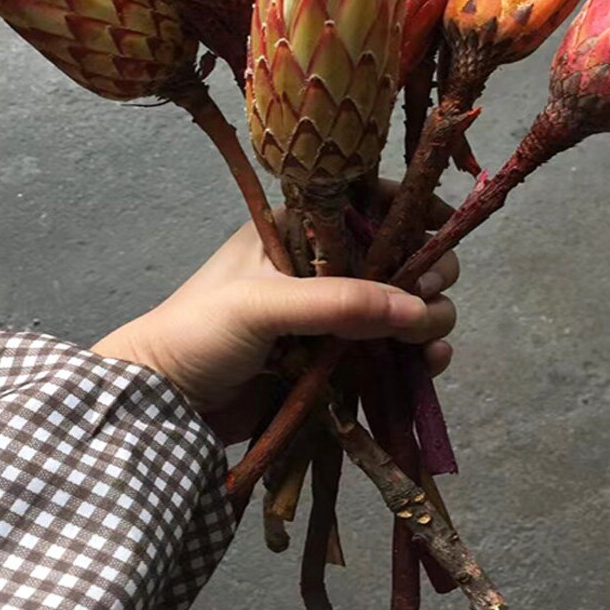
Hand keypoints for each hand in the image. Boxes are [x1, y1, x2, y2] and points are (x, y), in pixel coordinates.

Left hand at [91, 216, 457, 442]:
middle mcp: (319, 267)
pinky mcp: (336, 362)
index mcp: (295, 232)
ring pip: (400, 306)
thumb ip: (337, 302)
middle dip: (425, 271)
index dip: (408, 209)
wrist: (164, 406)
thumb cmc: (198, 332)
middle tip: (430, 295)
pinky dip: (416, 355)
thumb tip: (417, 308)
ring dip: (428, 317)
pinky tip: (432, 365)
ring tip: (432, 340)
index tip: (445, 225)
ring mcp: (330, 317)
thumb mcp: (262, 305)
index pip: (364, 203)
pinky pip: (390, 352)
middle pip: (395, 256)